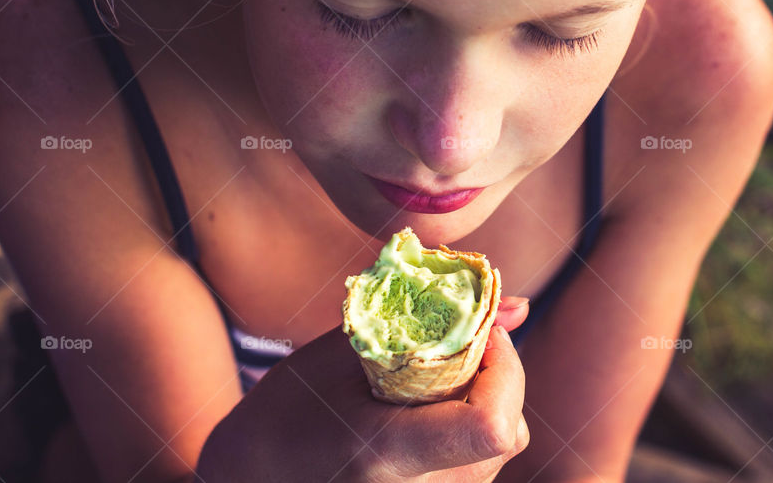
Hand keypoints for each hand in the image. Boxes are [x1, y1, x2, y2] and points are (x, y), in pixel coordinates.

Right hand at [197, 296, 530, 481]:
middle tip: (449, 348)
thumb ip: (432, 326)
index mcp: (391, 453)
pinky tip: (426, 412)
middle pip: (508, 432)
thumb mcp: (342, 357)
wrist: (253, 481)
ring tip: (427, 382)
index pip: (494, 426)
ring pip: (502, 447)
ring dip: (484, 399)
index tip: (478, 332)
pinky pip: (480, 463)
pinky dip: (470, 425)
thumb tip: (519, 306)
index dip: (504, 369)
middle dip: (496, 376)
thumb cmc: (285, 415)